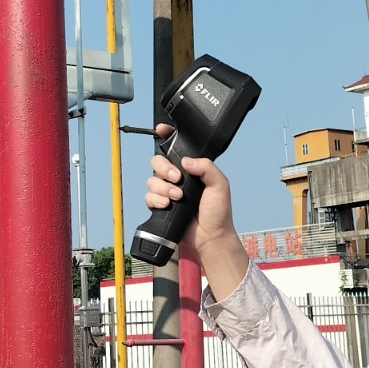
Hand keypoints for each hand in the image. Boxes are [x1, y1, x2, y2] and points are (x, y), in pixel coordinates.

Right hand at [145, 125, 249, 298]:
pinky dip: (156, 200)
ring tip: (177, 197)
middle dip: (164, 168)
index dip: (166, 137)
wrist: (210, 237)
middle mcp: (178, 178)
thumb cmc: (218, 213)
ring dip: (163, 188)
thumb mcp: (220, 184)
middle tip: (177, 178)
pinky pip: (149, 197)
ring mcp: (168, 192)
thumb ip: (206, 167)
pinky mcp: (160, 206)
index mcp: (193, 169)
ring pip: (152, 180)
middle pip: (158, 162)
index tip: (161, 130)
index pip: (177, 149)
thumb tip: (185, 161)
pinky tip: (167, 205)